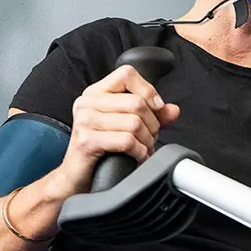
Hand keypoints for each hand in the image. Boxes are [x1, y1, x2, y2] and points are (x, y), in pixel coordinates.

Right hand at [53, 65, 180, 196]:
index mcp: (96, 92)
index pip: (127, 74)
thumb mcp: (127, 124)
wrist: (78, 176)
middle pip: (136, 102)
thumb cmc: (102, 148)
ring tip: (144, 147)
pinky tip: (138, 155)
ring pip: (134, 123)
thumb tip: (173, 110)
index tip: (156, 107)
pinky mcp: (87, 141)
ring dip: (147, 140)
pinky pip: (126, 141)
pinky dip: (139, 151)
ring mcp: (85, 121)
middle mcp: (87, 102)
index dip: (148, 90)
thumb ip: (152, 113)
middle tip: (151, 136)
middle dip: (152, 123)